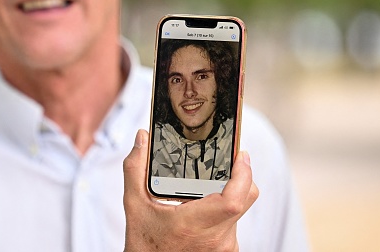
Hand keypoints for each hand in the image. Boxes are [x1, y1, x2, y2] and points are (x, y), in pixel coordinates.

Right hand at [123, 129, 258, 251]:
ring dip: (229, 195)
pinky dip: (224, 211)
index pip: (234, 199)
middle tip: (228, 161)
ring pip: (240, 211)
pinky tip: (205, 206)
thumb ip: (136, 169)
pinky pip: (235, 224)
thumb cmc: (144, 246)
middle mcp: (216, 238)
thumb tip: (142, 139)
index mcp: (194, 224)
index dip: (244, 175)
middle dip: (240, 177)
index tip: (241, 156)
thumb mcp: (134, 205)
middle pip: (245, 199)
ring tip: (208, 186)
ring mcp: (224, 247)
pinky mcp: (227, 251)